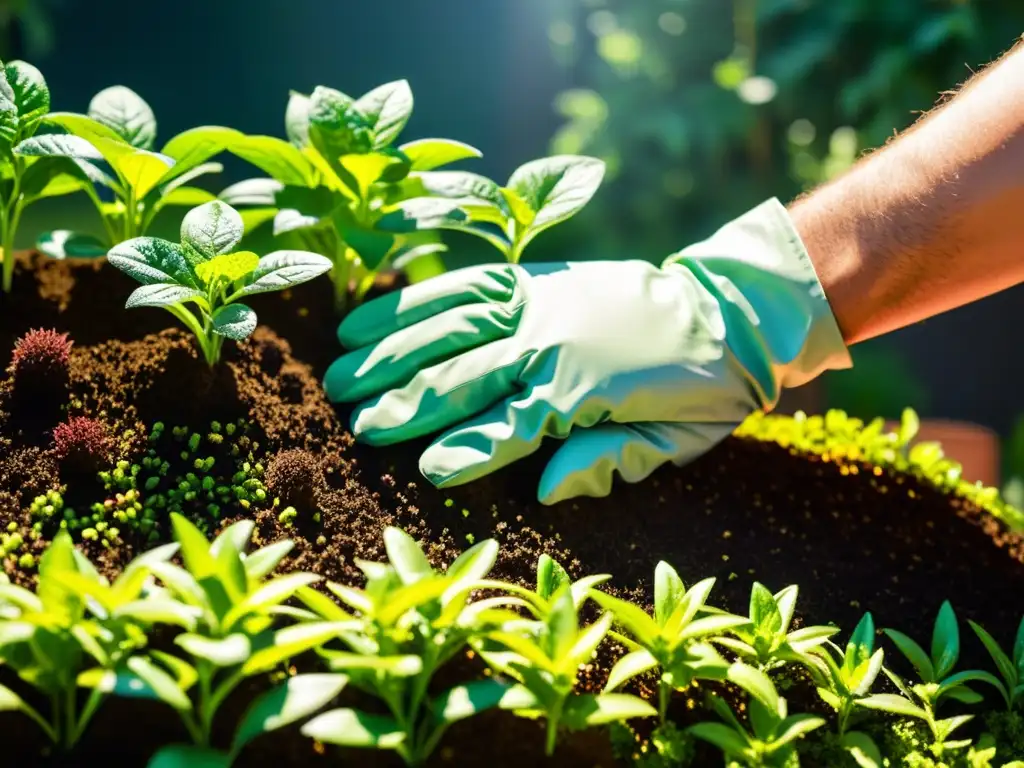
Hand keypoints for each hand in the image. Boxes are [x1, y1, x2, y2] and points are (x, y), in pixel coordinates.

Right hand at [324, 199, 849, 503]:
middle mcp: (552, 337)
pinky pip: (466, 284)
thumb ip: (610, 461)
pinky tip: (375, 314)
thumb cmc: (702, 390)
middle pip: (464, 372)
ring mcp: (539, 300)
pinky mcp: (534, 276)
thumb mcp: (676, 441)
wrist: (729, 310)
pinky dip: (417, 298)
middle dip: (405, 400)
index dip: (467, 448)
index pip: (512, 424)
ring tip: (339, 371)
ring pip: (450, 323)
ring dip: (391, 347)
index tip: (422, 468)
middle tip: (353, 423)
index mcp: (586, 386)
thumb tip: (548, 490)